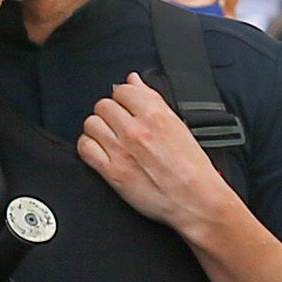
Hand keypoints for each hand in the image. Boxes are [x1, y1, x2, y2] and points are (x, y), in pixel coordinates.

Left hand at [75, 73, 246, 237]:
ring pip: (91, 124)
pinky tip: (100, 151)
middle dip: (110, 113)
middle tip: (119, 125)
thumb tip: (134, 81)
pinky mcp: (112, 172)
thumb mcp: (178, 125)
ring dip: (98, 129)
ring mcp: (122, 150)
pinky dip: (89, 147)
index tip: (126, 108)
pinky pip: (85, 148)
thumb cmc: (193, 169)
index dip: (123, 99)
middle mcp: (136, 130)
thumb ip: (152, 100)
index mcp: (155, 114)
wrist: (196, 201)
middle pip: (103, 105)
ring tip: (109, 138)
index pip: (123, 90)